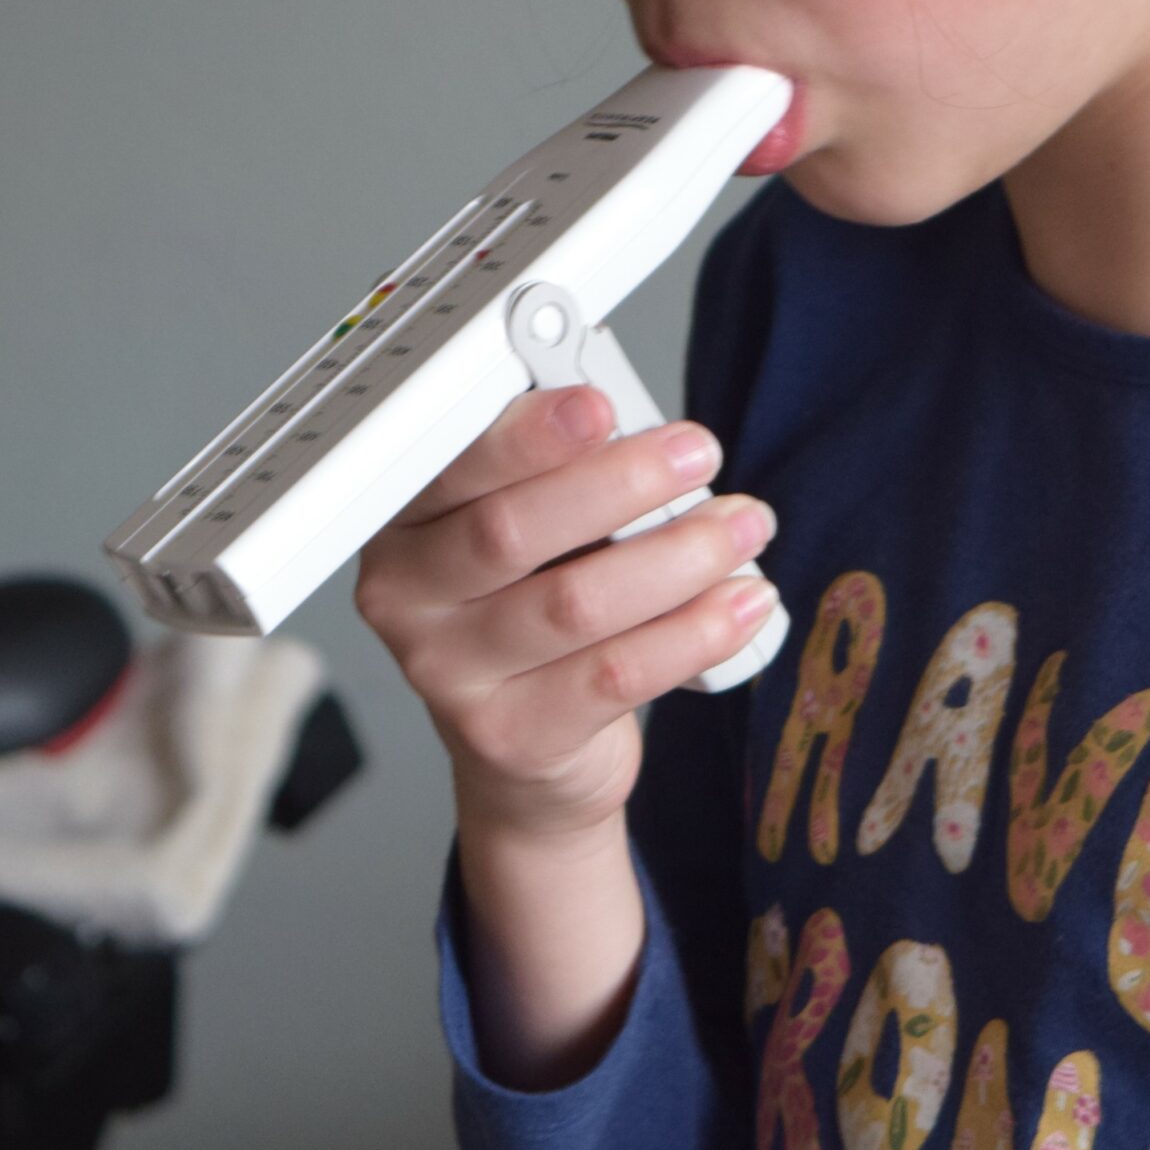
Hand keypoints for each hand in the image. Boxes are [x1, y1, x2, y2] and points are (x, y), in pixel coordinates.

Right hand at [353, 384, 777, 840]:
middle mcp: (407, 597)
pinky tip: (743, 601)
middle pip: (508, 532)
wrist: (529, 744)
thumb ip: (564, 472)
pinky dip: (692, 631)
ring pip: (573, 604)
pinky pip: (615, 676)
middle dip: (618, 483)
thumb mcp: (535, 526)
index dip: (527, 435)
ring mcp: (450, 676)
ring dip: (677, 555)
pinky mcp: (511, 735)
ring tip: (742, 525)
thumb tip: (640, 424)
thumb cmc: (536, 600)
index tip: (599, 404)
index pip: (454, 466)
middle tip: (695, 453)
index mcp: (406, 520)